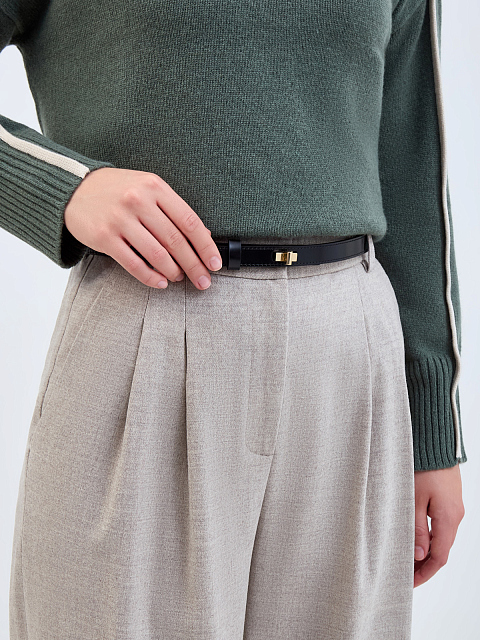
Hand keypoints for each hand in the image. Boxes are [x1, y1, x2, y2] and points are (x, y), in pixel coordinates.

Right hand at [64, 167, 222, 289]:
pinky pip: (134, 264)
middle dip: (194, 265)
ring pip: (157, 255)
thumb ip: (173, 210)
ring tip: (180, 278)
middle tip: (203, 281)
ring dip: (173, 272)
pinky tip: (161, 282)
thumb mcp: (148, 189)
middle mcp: (138, 201)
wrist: (74, 188)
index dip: (206, 246)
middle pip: (176, 241)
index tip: (215, 264)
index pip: (189, 222)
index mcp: (155, 187)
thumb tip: (202, 237)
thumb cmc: (118, 190)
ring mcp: (120, 219)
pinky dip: (151, 277)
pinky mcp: (104, 237)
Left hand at [413, 464, 464, 587]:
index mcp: (449, 518)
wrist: (435, 441)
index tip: (409, 583)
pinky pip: (440, 524)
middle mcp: (455, 515)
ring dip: (426, 550)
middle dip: (424, 565)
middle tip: (404, 574)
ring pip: (441, 537)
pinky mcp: (448, 498)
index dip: (424, 573)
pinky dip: (429, 535)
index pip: (439, 557)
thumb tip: (419, 556)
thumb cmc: (423, 466)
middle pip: (442, 550)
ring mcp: (454, 506)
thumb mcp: (413, 499)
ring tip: (405, 558)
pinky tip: (414, 536)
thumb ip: (416, 529)